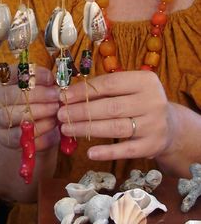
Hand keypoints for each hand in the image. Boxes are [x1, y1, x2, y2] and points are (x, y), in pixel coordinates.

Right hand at [0, 64, 59, 151]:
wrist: (25, 125)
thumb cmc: (35, 98)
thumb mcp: (40, 85)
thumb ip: (47, 83)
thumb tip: (58, 87)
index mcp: (3, 79)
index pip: (15, 72)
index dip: (34, 75)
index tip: (52, 79)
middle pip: (12, 95)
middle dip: (38, 96)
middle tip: (56, 98)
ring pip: (14, 116)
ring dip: (38, 115)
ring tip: (55, 113)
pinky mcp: (3, 138)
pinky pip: (20, 137)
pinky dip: (39, 134)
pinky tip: (52, 131)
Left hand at [58, 70, 173, 160]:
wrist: (170, 125)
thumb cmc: (140, 102)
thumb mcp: (130, 87)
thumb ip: (106, 88)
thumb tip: (70, 93)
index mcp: (145, 81)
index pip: (110, 84)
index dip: (85, 90)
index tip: (64, 96)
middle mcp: (153, 101)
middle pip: (111, 107)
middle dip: (82, 111)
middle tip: (61, 114)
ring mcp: (154, 125)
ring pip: (115, 128)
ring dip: (88, 129)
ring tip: (67, 128)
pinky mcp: (152, 146)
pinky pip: (126, 150)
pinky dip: (107, 152)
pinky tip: (89, 152)